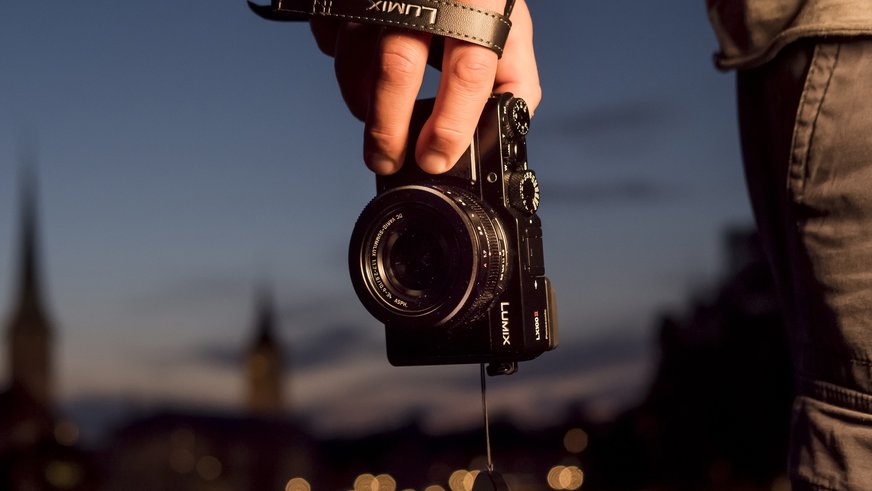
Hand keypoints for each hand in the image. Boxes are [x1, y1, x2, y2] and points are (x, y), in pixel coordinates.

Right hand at [309, 0, 540, 174]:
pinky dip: (343, 64)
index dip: (450, 124)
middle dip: (387, 127)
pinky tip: (359, 70)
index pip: (467, 71)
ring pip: (355, 56)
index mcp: (477, 8)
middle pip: (398, 68)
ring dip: (361, 100)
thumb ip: (515, 76)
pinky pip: (330, 38)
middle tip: (386, 160)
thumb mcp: (508, 27)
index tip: (433, 158)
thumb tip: (509, 123)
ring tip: (375, 118)